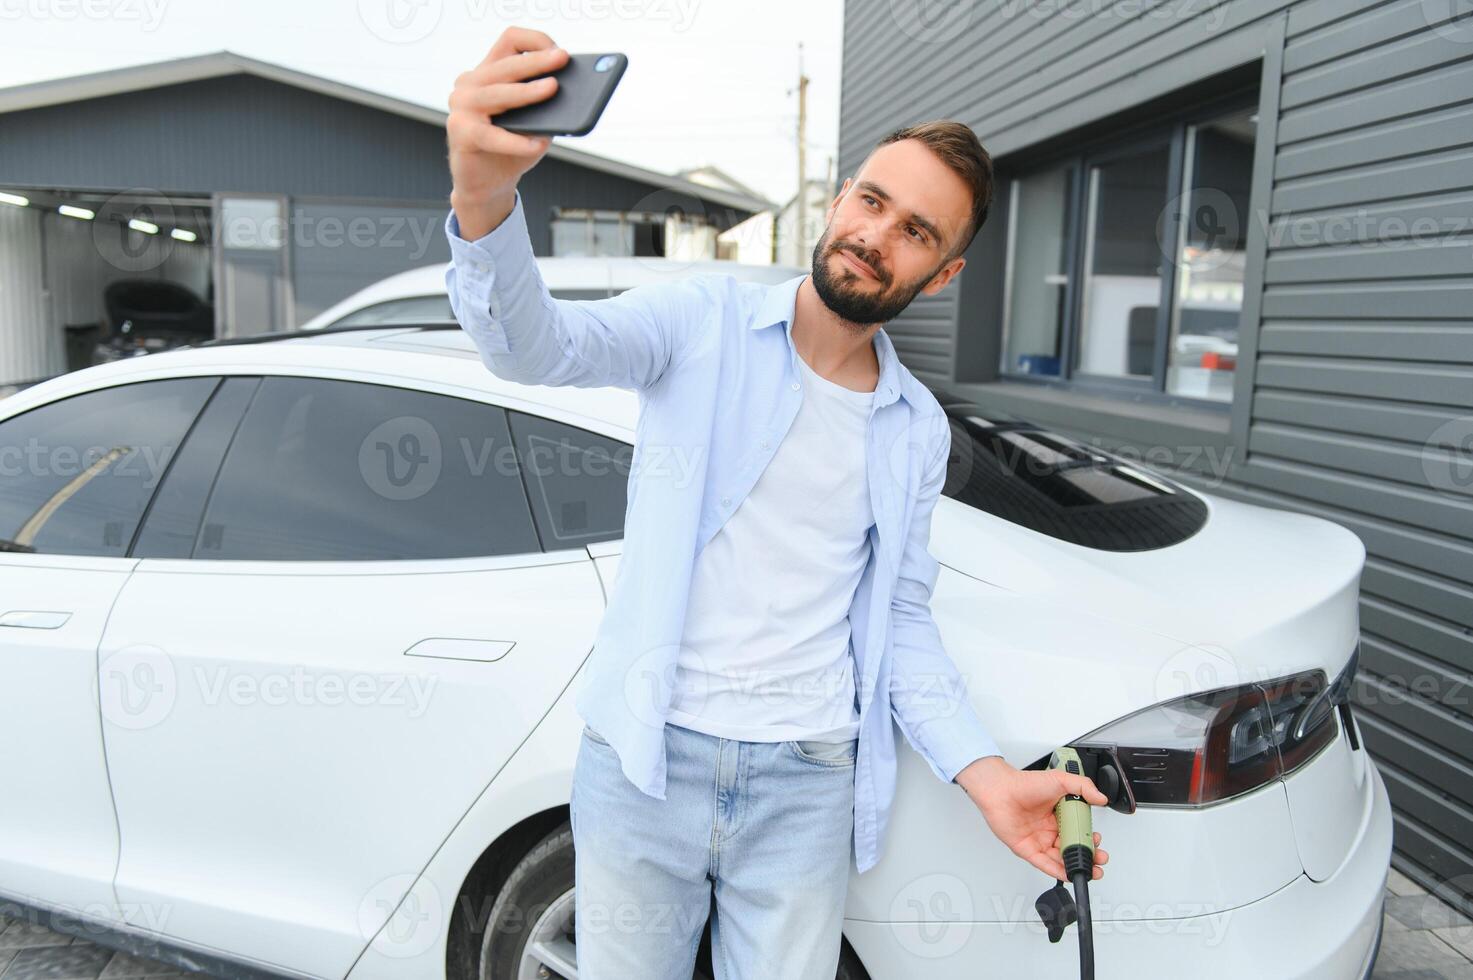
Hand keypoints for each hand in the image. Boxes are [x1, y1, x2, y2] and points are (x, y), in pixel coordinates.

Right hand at [446, 27, 569, 237]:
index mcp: (488, 72)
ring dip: (527, 92)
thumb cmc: (511, 150)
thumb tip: (570, 94)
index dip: (535, 41)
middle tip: (562, 59)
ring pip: (498, 93)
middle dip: (538, 61)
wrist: (486, 185)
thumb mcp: (534, 122)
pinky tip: (538, 144)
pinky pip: (493, 135)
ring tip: (552, 89)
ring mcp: (462, 106)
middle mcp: (470, 83)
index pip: (510, 40)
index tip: (558, 52)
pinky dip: (517, 141)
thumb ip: (545, 105)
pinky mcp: (461, 133)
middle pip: (507, 64)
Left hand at [955, 756, 1110, 882]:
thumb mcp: (1061, 780)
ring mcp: (1039, 840)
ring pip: (1060, 858)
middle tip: (1099, 859)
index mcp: (1059, 814)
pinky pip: (1044, 863)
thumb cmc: (1024, 783)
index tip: (1098, 842)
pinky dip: (1057, 870)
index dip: (1089, 839)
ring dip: (1076, 866)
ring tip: (1090, 870)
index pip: (1079, 831)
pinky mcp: (1027, 849)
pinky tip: (1069, 874)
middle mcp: (1050, 828)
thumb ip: (1083, 787)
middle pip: (1072, 847)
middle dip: (1088, 856)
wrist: (1000, 789)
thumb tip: (1101, 798)